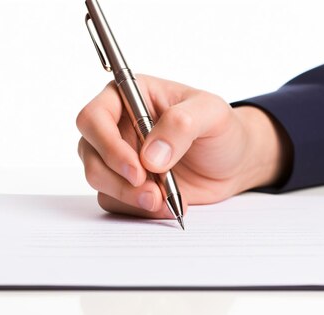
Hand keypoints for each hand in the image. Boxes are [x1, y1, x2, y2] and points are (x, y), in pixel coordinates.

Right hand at [76, 75, 289, 217]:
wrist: (234, 163)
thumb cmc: (222, 129)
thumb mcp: (212, 114)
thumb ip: (181, 124)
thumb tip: (150, 156)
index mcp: (130, 96)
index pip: (94, 117)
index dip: (108, 145)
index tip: (138, 168)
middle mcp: (117, 126)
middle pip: (89, 153)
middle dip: (117, 178)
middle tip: (151, 192)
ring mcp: (119, 157)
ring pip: (98, 179)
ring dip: (127, 196)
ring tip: (162, 200)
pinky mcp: (126, 184)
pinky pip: (114, 201)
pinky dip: (137, 208)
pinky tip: (166, 205)